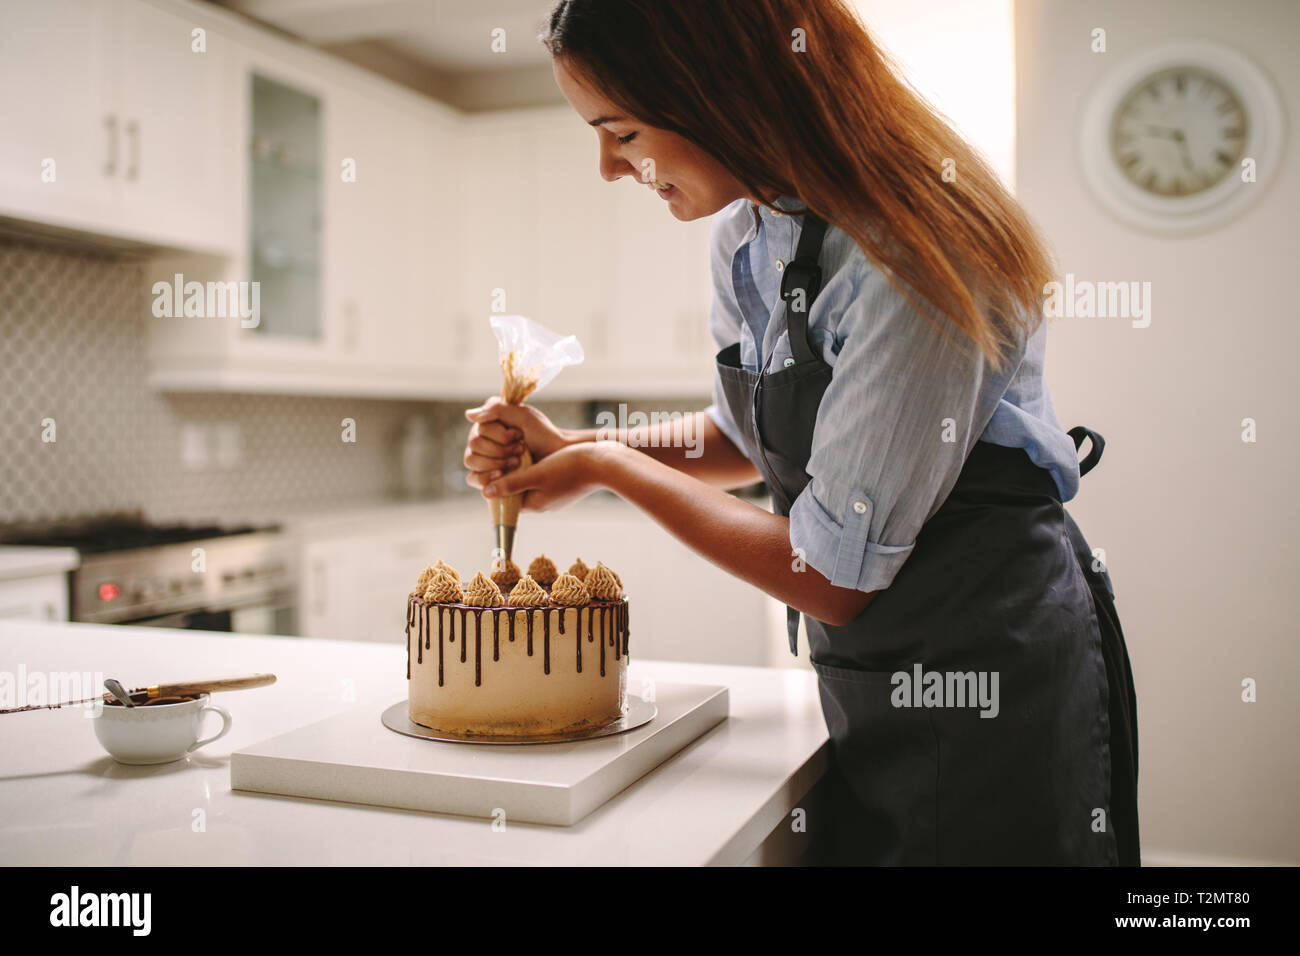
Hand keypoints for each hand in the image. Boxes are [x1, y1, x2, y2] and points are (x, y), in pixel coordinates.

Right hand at [463, 396, 574, 491]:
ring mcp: (483, 458)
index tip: (519, 435)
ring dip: (495, 462)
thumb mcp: (522, 415)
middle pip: (474, 446)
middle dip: (500, 449)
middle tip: (520, 449)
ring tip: (516, 462)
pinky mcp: (488, 477)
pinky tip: (501, 475)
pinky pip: (472, 478)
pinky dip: (485, 477)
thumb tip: (468, 415)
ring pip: (471, 460)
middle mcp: (483, 439)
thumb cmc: (542, 433)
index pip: (479, 430)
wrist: (555, 456)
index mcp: (489, 423)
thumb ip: (496, 409)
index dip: (499, 435)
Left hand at [480, 442, 604, 511]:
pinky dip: (535, 466)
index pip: (506, 500)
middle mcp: (544, 503)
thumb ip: (511, 484)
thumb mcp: (536, 474)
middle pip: (517, 491)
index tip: (493, 466)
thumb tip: (485, 492)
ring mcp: (555, 494)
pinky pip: (542, 477)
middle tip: (505, 455)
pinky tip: (536, 452)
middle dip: (509, 475)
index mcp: (535, 504)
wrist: (603, 462)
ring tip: (520, 451)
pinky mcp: (563, 484)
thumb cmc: (570, 467)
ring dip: (522, 469)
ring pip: (529, 482)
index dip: (496, 484)